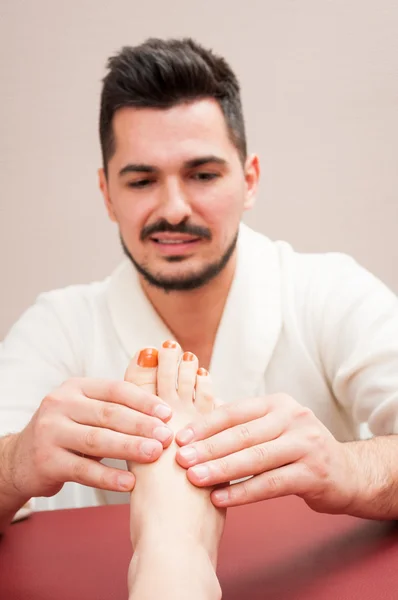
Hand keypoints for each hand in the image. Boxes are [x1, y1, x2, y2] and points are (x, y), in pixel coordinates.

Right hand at [4, 377, 172, 499]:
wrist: (21, 460)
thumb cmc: (67, 434)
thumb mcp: (86, 412)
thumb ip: (116, 408)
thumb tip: (165, 412)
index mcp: (75, 387)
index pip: (116, 389)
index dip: (144, 401)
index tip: (168, 414)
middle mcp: (60, 404)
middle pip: (109, 414)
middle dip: (142, 425)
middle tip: (167, 436)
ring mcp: (50, 432)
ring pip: (97, 439)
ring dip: (130, 447)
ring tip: (155, 454)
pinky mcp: (46, 461)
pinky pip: (84, 470)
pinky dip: (109, 477)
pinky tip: (130, 483)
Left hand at [175, 394, 357, 512]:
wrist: (349, 472)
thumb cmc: (299, 449)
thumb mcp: (275, 427)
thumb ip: (243, 423)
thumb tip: (196, 418)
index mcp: (278, 403)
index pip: (235, 411)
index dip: (205, 424)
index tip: (180, 438)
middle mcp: (294, 418)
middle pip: (243, 434)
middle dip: (208, 448)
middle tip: (181, 459)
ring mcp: (306, 444)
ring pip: (255, 458)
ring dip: (221, 470)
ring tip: (194, 479)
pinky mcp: (314, 473)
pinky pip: (271, 484)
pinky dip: (243, 492)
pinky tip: (220, 499)